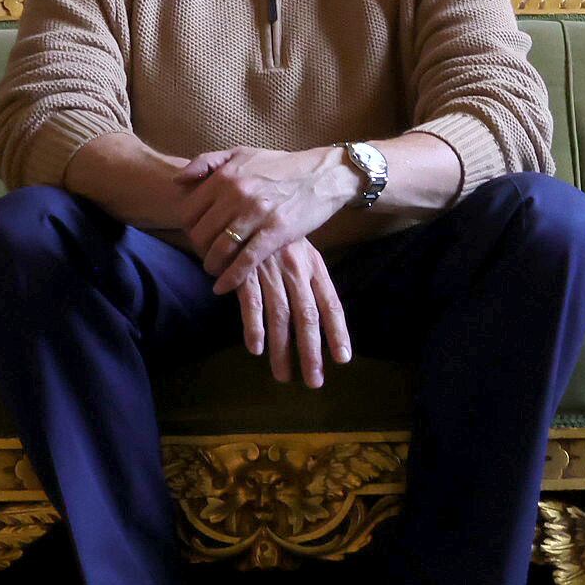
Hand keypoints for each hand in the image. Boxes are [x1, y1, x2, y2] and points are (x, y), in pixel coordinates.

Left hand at [178, 146, 360, 291]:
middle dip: (199, 249)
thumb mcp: (241, 153)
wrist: (323, 174)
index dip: (187, 228)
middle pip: (200, 234)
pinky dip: (231, 277)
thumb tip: (177, 180)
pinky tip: (223, 287)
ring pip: (220, 249)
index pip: (188, 211)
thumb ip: (207, 162)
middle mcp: (236, 194)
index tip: (196, 235)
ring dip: (212, 266)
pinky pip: (245, 261)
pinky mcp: (276, 232)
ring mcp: (256, 214)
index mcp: (225, 176)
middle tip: (205, 255)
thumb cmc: (280, 166)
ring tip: (214, 270)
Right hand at [233, 238, 353, 387]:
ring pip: (281, 316)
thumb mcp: (298, 248)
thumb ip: (307, 278)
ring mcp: (271, 269)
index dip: (337, 331)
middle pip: (308, 316)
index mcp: (313, 265)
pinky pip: (251, 302)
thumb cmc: (271, 230)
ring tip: (283, 376)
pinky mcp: (244, 269)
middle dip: (311, 352)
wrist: (241, 203)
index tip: (342, 359)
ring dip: (282, 349)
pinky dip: (253, 326)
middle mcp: (296, 269)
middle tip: (314, 381)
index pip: (331, 303)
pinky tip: (256, 348)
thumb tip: (317, 314)